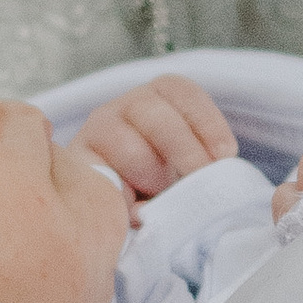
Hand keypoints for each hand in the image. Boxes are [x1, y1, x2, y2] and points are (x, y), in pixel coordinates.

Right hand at [74, 73, 237, 199]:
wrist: (110, 203)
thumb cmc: (159, 182)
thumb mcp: (185, 166)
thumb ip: (200, 166)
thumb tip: (206, 189)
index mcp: (159, 97)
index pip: (182, 92)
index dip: (207, 122)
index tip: (225, 155)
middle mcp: (126, 105)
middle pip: (155, 115)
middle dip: (185, 151)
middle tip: (201, 183)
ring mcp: (97, 130)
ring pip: (129, 148)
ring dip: (151, 178)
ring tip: (156, 197)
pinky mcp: (77, 161)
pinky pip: (101, 177)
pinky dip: (122, 198)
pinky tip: (132, 210)